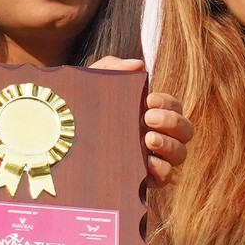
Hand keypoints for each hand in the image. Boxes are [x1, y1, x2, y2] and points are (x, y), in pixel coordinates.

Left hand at [87, 57, 189, 188]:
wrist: (59, 137)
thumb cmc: (82, 108)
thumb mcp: (93, 83)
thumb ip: (113, 67)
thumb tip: (138, 64)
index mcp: (151, 112)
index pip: (174, 106)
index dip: (168, 103)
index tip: (149, 101)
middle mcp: (158, 135)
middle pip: (185, 130)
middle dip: (172, 122)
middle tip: (148, 118)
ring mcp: (154, 158)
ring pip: (180, 153)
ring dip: (170, 145)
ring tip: (148, 139)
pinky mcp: (146, 179)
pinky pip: (167, 177)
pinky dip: (163, 170)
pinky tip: (148, 163)